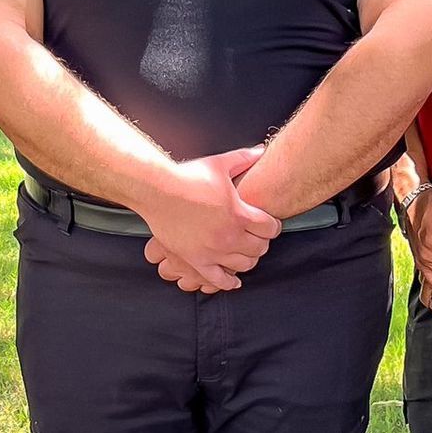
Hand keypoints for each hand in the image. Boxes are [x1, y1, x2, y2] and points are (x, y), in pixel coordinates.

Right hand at [132, 146, 281, 291]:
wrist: (158, 191)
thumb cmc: (187, 178)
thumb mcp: (220, 164)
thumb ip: (244, 158)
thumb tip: (262, 150)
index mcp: (240, 214)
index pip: (270, 228)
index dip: (272, 226)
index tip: (268, 225)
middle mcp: (230, 236)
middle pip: (260, 248)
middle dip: (261, 243)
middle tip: (257, 238)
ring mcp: (213, 251)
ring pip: (243, 265)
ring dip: (248, 260)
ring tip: (245, 254)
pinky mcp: (196, 260)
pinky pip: (218, 279)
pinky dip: (229, 282)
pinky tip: (233, 280)